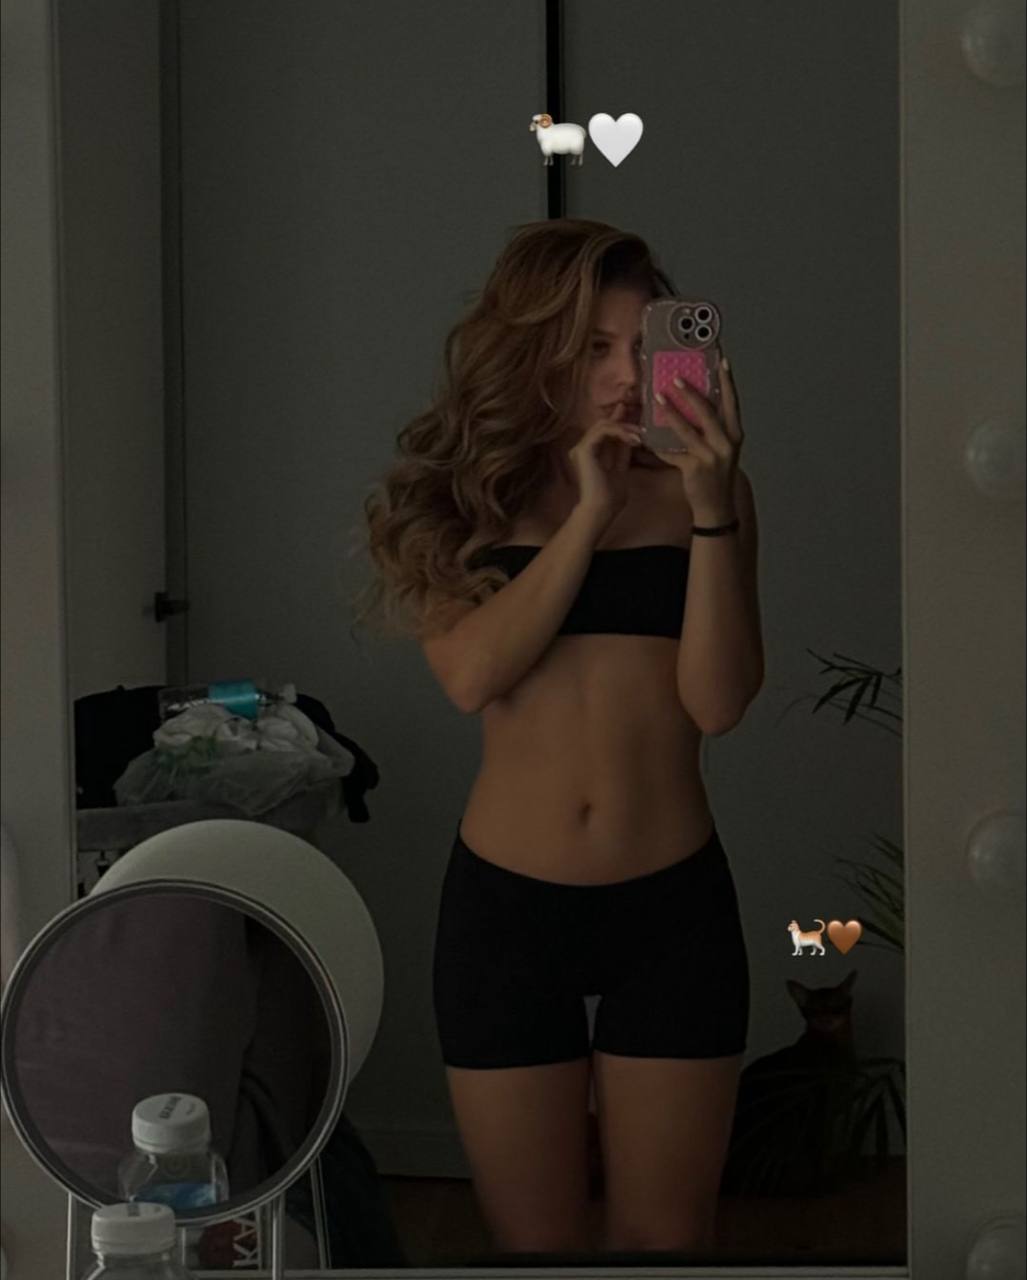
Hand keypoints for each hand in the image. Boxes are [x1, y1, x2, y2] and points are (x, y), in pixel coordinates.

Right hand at [567, 403, 645, 524]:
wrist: (602, 509)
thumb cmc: (610, 496)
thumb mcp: (622, 468)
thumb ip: (623, 451)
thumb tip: (631, 436)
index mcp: (590, 452)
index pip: (605, 430)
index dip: (618, 420)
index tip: (632, 412)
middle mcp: (583, 447)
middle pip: (604, 424)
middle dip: (624, 421)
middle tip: (642, 426)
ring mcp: (581, 447)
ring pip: (603, 425)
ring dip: (625, 427)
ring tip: (640, 435)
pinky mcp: (583, 449)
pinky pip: (602, 431)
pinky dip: (619, 431)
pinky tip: (633, 439)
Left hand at [647, 358, 743, 521]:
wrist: (716, 507)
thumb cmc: (716, 475)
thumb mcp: (720, 448)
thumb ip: (712, 428)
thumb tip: (694, 403)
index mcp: (734, 435)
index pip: (732, 402)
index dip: (727, 381)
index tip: (722, 359)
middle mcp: (726, 444)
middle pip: (708, 412)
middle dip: (692, 393)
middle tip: (676, 377)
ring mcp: (711, 456)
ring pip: (688, 429)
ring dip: (671, 412)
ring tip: (658, 397)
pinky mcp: (695, 469)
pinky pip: (673, 452)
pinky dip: (659, 444)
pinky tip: (647, 436)